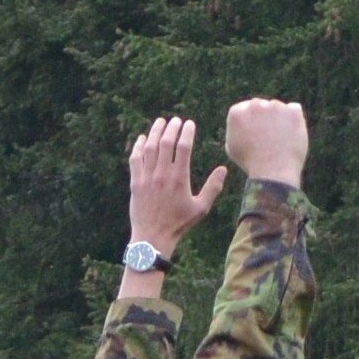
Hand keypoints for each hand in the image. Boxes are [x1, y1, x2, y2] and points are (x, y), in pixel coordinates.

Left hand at [127, 116, 223, 255]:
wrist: (153, 238)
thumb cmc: (179, 224)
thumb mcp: (201, 208)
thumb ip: (213, 187)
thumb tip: (223, 169)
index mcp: (179, 178)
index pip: (183, 147)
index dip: (187, 132)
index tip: (190, 124)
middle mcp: (162, 174)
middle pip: (166, 142)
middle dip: (172, 128)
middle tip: (176, 120)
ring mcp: (147, 177)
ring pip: (150, 147)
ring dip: (155, 132)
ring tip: (160, 122)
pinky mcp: (135, 182)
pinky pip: (135, 159)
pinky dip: (138, 146)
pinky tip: (142, 139)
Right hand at [225, 96, 309, 186]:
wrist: (272, 172)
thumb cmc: (251, 163)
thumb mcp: (233, 147)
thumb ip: (235, 129)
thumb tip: (242, 121)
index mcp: (237, 112)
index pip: (244, 109)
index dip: (251, 123)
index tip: (255, 135)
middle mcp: (254, 105)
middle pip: (261, 106)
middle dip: (265, 118)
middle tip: (269, 138)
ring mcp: (275, 107)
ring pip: (278, 108)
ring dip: (279, 119)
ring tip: (279, 141)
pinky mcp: (292, 112)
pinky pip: (294, 110)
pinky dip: (294, 120)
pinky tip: (290, 134)